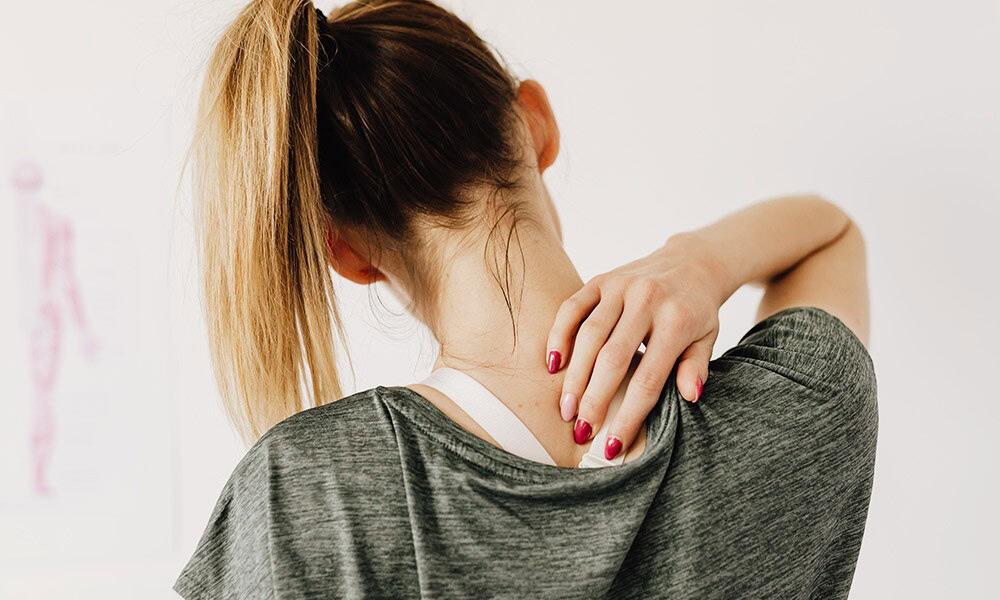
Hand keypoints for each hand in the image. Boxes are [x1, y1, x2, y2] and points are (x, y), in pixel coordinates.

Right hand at [545, 234, 726, 458]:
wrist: (691, 262)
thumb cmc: (697, 311)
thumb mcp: (707, 339)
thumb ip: (696, 367)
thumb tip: (689, 397)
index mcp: (676, 321)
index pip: (648, 378)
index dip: (629, 415)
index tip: (613, 445)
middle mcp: (647, 300)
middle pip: (612, 359)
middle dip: (594, 400)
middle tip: (581, 430)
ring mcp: (621, 287)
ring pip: (588, 336)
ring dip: (574, 376)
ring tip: (566, 408)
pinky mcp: (601, 279)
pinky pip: (572, 308)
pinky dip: (559, 336)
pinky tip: (553, 365)